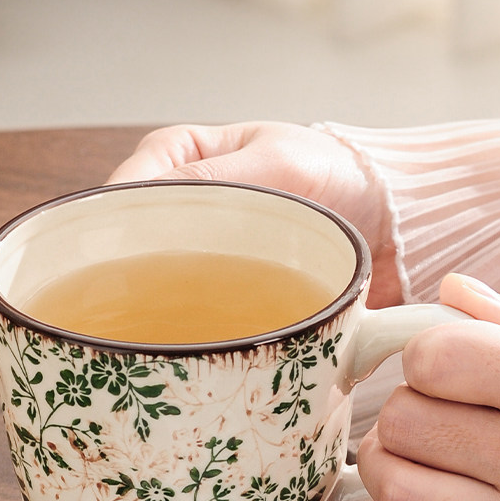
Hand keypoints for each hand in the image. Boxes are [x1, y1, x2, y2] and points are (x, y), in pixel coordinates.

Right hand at [108, 122, 401, 307]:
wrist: (391, 219)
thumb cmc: (339, 172)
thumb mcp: (277, 163)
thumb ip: (215, 179)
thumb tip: (147, 204)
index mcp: (181, 158)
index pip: (121, 194)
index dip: (107, 232)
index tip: (109, 268)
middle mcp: (184, 206)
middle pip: (130, 245)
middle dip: (125, 279)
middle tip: (128, 314)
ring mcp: (204, 251)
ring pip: (156, 281)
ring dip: (157, 308)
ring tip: (159, 335)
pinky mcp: (228, 288)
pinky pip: (195, 308)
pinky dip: (192, 325)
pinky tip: (195, 342)